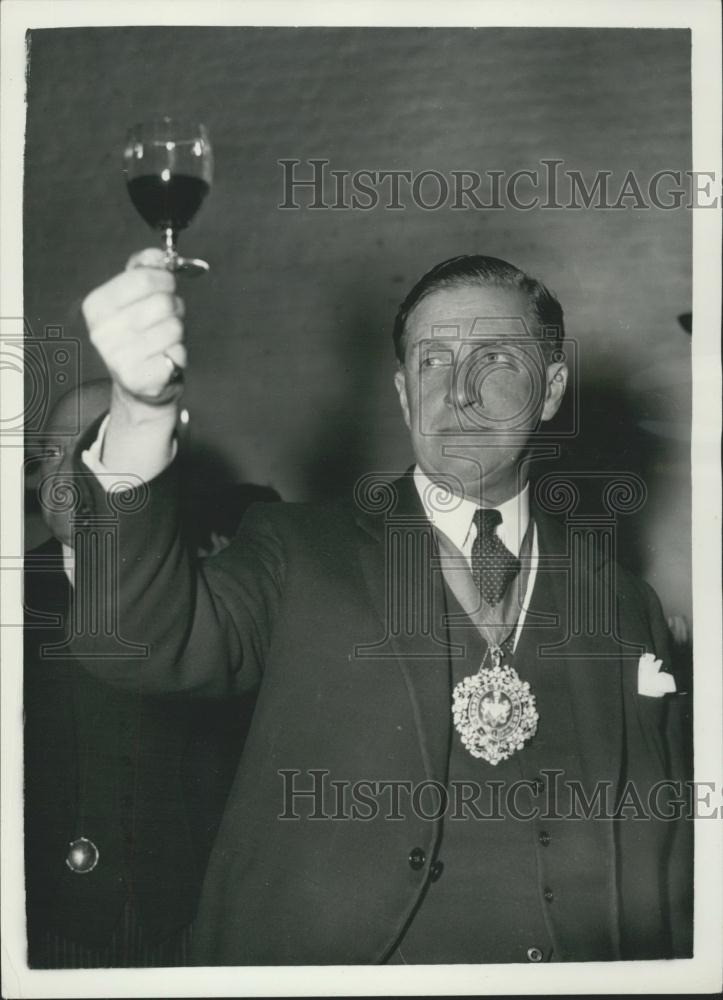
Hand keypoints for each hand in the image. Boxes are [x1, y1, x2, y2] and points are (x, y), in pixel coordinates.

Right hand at [82, 248, 185, 405]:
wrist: (137, 381)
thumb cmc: (139, 333)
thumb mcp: (134, 297)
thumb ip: (143, 268)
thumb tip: (157, 254)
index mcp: (96, 306)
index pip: (144, 278)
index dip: (165, 279)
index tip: (167, 285)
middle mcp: (101, 332)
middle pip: (163, 303)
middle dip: (174, 306)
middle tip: (166, 316)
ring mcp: (118, 358)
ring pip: (174, 327)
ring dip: (177, 331)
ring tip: (164, 338)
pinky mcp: (139, 378)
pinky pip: (177, 352)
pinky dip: (178, 353)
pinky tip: (164, 357)